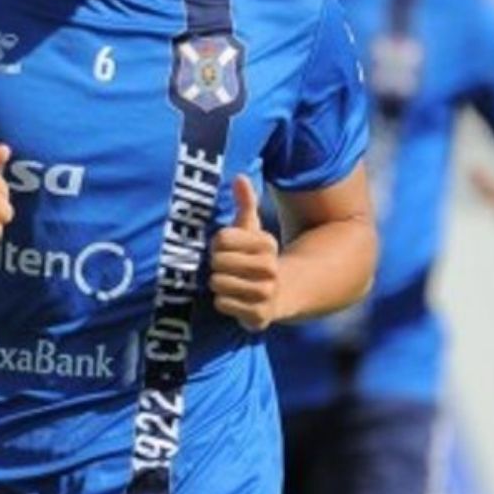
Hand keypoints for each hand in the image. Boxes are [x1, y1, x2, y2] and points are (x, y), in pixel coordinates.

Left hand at [210, 175, 282, 331]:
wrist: (278, 294)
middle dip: (216, 264)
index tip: (224, 247)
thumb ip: (246, 203)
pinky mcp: (259, 316)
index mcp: (267, 243)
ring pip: (219, 283)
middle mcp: (270, 268)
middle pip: (218, 262)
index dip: (217, 243)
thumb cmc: (253, 257)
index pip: (223, 238)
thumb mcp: (251, 229)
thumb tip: (239, 177)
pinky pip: (223, 304)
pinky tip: (232, 299)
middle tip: (224, 267)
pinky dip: (222, 301)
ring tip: (228, 282)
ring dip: (217, 283)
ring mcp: (266, 293)